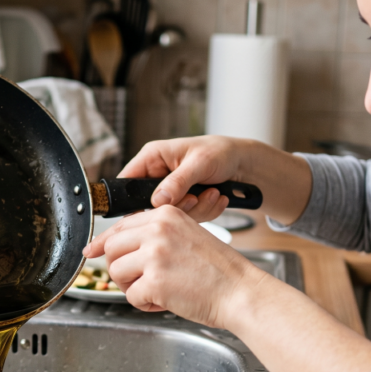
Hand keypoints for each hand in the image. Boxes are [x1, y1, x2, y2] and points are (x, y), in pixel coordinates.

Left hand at [82, 206, 267, 327]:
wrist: (240, 291)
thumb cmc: (217, 270)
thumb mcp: (185, 236)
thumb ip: (153, 236)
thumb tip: (111, 246)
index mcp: (165, 214)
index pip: (120, 226)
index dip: (103, 242)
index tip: (91, 251)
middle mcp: (157, 230)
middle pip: (112, 249)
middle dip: (120, 269)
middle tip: (140, 281)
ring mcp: (154, 254)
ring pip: (116, 272)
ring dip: (131, 287)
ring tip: (157, 291)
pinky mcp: (154, 281)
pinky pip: (130, 296)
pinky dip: (145, 305)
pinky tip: (165, 301)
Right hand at [119, 135, 255, 221]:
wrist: (244, 164)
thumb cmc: (220, 152)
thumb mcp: (199, 163)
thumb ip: (177, 182)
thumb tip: (158, 200)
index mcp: (152, 158)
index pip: (126, 182)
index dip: (131, 200)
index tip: (150, 212)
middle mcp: (157, 176)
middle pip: (149, 206)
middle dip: (177, 207)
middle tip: (195, 198)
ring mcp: (170, 192)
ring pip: (170, 216)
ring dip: (196, 209)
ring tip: (213, 193)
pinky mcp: (183, 204)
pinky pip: (186, 218)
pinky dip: (205, 211)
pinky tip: (216, 197)